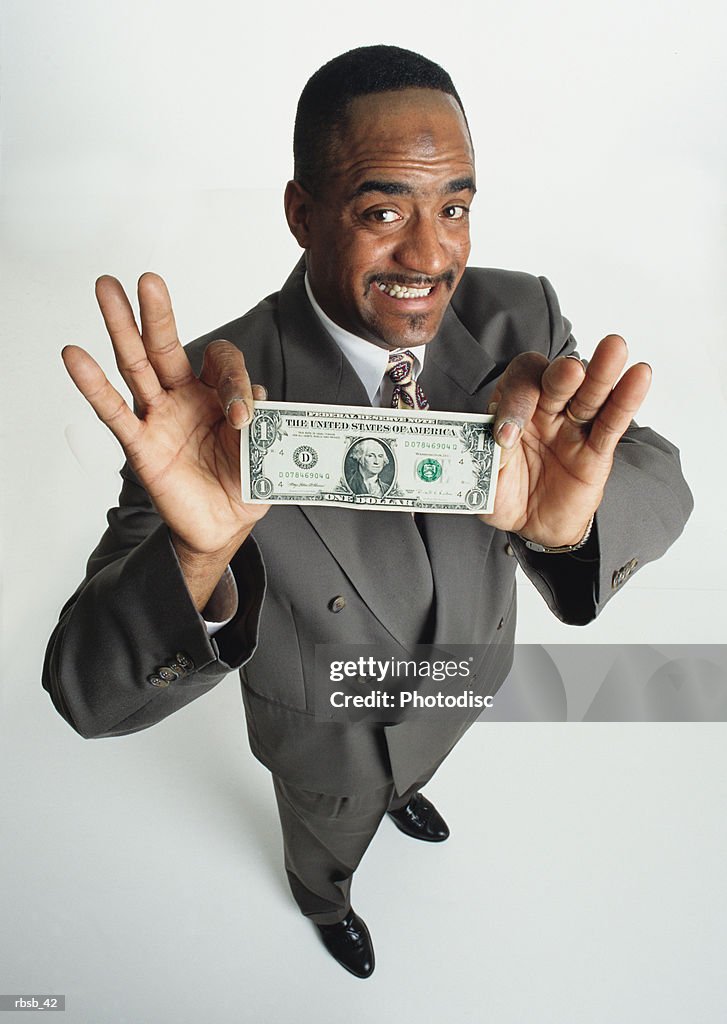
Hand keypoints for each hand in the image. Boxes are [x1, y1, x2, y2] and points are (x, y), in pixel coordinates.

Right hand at [62, 273, 269, 593]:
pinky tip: (76, 356)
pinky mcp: (141, 445)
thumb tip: (253, 397)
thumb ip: (261, 422)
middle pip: (165, 346)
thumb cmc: (242, 483)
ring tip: (107, 288)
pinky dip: (94, 384)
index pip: (221, 362)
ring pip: (136, 366)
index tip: (242, 416)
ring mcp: (159, 417)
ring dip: (121, 328)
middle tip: (148, 279)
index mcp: (216, 394)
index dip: (232, 380)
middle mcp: (184, 398)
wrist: (223, 525)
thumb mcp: (262, 450)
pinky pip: (114, 412)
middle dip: (157, 313)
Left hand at [480, 335, 650, 546]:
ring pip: (590, 395)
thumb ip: (493, 455)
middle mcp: (545, 410)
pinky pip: (612, 422)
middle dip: (562, 375)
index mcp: (513, 409)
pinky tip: (639, 376)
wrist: (532, 525)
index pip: (518, 386)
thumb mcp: (488, 479)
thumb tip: (503, 435)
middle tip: (569, 373)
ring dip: (602, 372)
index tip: (507, 436)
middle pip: (556, 380)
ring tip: (615, 348)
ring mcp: (572, 427)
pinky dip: (626, 400)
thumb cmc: (507, 495)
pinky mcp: (596, 449)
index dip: (515, 403)